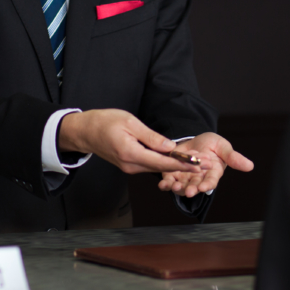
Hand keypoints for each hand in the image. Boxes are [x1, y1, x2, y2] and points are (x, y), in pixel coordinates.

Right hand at [57, 109, 201, 174]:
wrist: (84, 131)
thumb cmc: (104, 122)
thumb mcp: (129, 122)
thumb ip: (151, 137)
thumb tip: (170, 146)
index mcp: (131, 153)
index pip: (162, 162)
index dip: (183, 164)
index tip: (199, 164)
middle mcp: (131, 165)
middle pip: (162, 168)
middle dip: (185, 167)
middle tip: (205, 165)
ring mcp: (129, 167)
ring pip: (157, 168)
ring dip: (176, 166)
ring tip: (196, 162)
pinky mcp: (129, 166)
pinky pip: (149, 166)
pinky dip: (164, 163)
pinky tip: (176, 160)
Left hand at [157, 132, 253, 197]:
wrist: (195, 140)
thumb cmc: (212, 145)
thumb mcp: (223, 146)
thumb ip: (233, 157)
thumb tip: (250, 166)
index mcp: (212, 172)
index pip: (211, 181)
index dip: (207, 185)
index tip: (204, 187)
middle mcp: (199, 178)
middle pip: (195, 186)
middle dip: (192, 189)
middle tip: (189, 191)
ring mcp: (186, 177)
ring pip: (182, 186)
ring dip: (178, 188)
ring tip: (174, 187)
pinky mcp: (174, 173)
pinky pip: (169, 181)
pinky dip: (166, 184)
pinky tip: (163, 184)